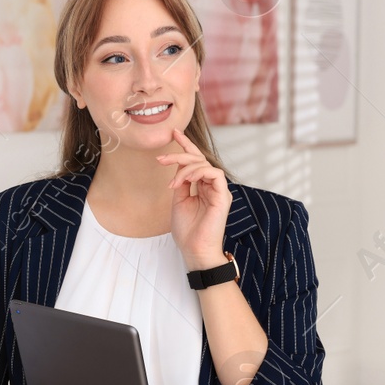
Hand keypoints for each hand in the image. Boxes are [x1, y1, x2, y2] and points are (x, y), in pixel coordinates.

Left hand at [158, 129, 230, 268]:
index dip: (186, 145)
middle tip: (161, 158)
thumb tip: (178, 168)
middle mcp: (214, 187)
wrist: (194, 250)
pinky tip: (185, 180)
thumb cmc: (188, 230)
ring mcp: (220, 190)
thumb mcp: (179, 201)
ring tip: (173, 181)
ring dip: (186, 167)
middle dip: (181, 153)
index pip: (197, 161)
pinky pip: (214, 173)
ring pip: (205, 164)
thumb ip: (181, 183)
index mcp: (204, 187)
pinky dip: (197, 173)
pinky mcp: (223, 196)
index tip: (173, 134)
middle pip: (200, 159)